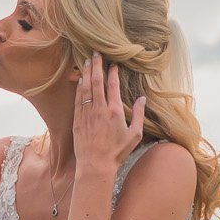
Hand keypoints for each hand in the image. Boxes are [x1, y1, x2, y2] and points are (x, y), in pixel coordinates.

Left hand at [73, 53, 144, 177]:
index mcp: (115, 111)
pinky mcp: (77, 119)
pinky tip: (80, 80)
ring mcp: (86, 113)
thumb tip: (142, 98)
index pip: (113, 85)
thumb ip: (138, 115)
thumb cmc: (117, 152)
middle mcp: (99, 109)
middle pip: (96, 81)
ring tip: (86, 61)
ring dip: (86, 72)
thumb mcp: (134, 135)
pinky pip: (78, 99)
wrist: (95, 165)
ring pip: (85, 87)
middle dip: (96, 65)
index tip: (113, 64)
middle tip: (96, 53)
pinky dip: (79, 87)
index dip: (112, 72)